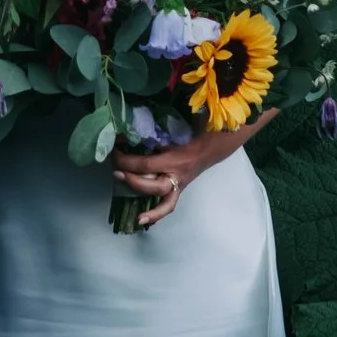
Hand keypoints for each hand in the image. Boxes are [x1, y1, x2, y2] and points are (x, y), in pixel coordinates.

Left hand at [110, 107, 277, 228]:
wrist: (223, 138)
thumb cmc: (202, 126)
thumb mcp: (183, 121)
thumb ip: (163, 119)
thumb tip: (136, 115)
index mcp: (178, 158)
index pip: (146, 165)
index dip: (126, 160)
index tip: (113, 150)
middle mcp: (179, 174)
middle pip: (151, 185)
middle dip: (131, 178)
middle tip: (115, 169)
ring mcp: (181, 183)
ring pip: (164, 201)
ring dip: (146, 203)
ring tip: (130, 211)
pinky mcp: (181, 186)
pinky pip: (170, 204)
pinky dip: (157, 213)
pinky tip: (142, 220)